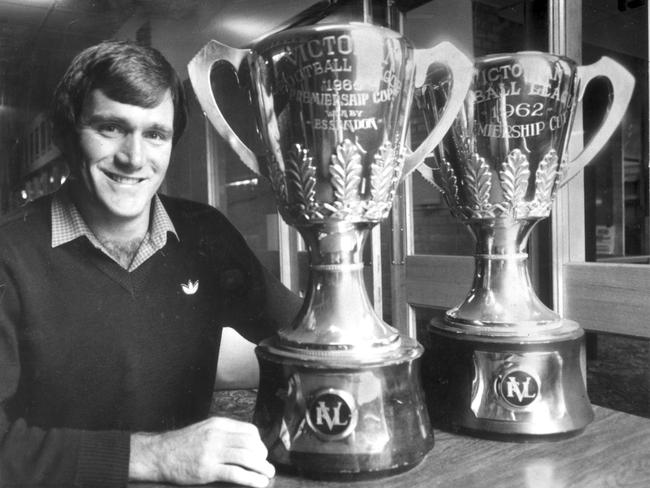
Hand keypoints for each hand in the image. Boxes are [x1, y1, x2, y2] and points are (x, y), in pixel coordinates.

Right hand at [129, 416, 274, 486]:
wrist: (159, 454)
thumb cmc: (182, 444)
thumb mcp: (205, 429)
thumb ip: (223, 433)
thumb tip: (245, 443)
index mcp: (218, 424)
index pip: (250, 430)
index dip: (260, 443)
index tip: (261, 453)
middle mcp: (217, 435)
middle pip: (251, 444)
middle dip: (263, 456)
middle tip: (267, 466)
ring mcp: (212, 452)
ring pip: (247, 458)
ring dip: (262, 468)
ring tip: (267, 475)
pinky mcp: (208, 470)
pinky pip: (236, 473)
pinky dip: (251, 479)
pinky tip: (258, 483)